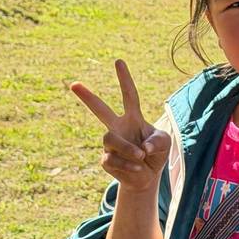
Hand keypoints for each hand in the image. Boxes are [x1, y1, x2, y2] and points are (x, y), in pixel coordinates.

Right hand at [71, 59, 170, 193]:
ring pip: (110, 139)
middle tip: (73, 84)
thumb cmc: (155, 153)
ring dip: (127, 148)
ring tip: (140, 156)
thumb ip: (158, 140)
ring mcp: (110, 143)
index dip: (124, 79)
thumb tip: (143, 147)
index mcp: (133, 117)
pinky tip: (137, 168)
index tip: (118, 61)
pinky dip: (128, 164)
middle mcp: (118, 127)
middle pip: (100, 110)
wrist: (147, 176)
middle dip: (87, 97)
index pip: (129, 95)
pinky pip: (113, 159)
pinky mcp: (106, 160)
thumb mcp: (165, 143)